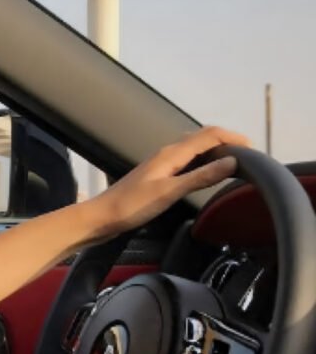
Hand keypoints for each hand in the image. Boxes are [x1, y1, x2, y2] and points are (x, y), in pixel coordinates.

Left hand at [86, 126, 250, 239]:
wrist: (101, 217)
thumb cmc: (130, 206)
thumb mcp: (169, 192)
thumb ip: (200, 177)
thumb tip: (231, 162)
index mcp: (170, 154)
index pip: (208, 136)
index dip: (232, 138)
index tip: (252, 149)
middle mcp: (166, 154)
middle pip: (201, 138)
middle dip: (225, 141)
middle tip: (247, 153)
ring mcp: (160, 164)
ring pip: (193, 148)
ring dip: (214, 149)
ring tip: (232, 160)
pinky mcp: (157, 176)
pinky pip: (186, 160)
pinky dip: (202, 160)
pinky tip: (204, 172)